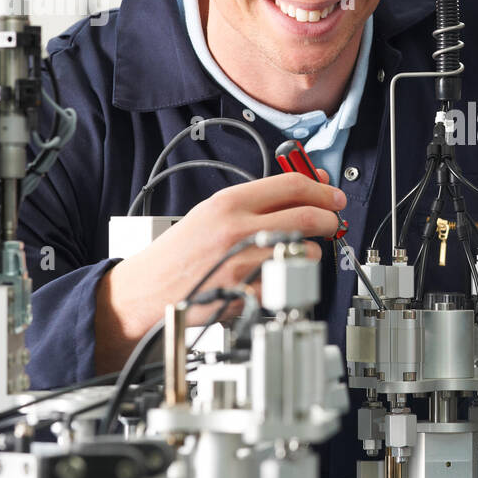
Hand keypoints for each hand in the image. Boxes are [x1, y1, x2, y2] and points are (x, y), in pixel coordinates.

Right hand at [95, 170, 342, 373]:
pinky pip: (287, 280)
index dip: (322, 189)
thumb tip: (305, 188)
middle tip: (333, 221)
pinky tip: (276, 275)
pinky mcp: (246, 292)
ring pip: (304, 250)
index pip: (291, 185)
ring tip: (297, 251)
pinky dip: (289, 278)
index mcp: (228, 203)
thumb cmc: (178, 255)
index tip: (333, 195)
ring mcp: (242, 262)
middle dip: (330, 218)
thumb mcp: (212, 214)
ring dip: (312, 251)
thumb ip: (257, 201)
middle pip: (307, 215)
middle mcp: (236, 228)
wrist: (144, 293)